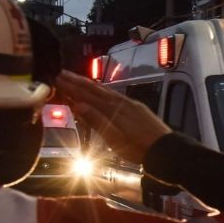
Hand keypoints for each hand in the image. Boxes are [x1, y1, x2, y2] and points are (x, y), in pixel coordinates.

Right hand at [55, 70, 171, 163]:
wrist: (165, 149)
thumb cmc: (138, 148)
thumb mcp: (115, 139)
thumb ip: (97, 120)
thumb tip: (78, 105)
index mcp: (112, 108)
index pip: (87, 94)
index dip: (72, 86)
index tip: (58, 78)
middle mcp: (120, 101)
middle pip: (95, 89)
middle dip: (77, 81)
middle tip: (62, 73)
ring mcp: (129, 103)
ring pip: (105, 90)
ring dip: (89, 84)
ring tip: (76, 79)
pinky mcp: (136, 108)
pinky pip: (113, 94)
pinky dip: (102, 90)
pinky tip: (100, 91)